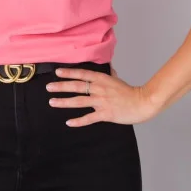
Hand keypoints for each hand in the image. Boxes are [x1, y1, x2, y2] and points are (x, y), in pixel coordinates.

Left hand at [46, 65, 160, 126]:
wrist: (142, 103)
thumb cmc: (130, 92)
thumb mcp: (117, 80)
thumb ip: (110, 74)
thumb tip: (108, 68)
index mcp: (102, 79)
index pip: (82, 74)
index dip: (69, 72)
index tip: (57, 72)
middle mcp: (99, 89)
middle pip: (77, 86)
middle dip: (61, 86)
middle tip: (48, 87)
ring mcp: (101, 101)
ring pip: (79, 101)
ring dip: (64, 102)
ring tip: (52, 102)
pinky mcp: (105, 114)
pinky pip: (89, 118)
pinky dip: (78, 121)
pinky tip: (68, 122)